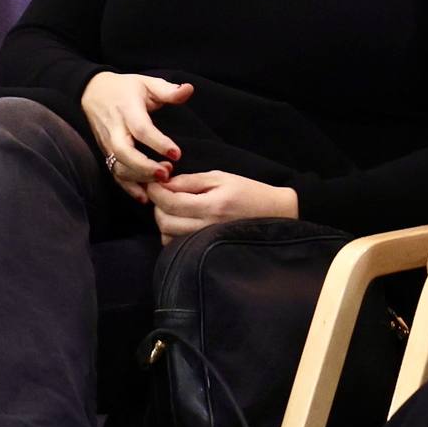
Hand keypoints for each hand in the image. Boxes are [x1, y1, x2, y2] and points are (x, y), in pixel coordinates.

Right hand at [81, 70, 191, 196]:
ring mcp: (107, 143)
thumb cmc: (125, 88)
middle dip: (145, 167)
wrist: (92, 91)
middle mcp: (115, 128)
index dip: (158, 142)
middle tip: (167, 174)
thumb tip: (188, 90)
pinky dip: (128, 188)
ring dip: (139, 178)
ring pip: (118, 166)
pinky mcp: (105, 153)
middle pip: (124, 152)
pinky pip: (114, 174)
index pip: (141, 129)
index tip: (176, 154)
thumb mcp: (147, 83)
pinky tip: (145, 197)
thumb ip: (168, 90)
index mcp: (127, 109)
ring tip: (162, 181)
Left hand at [150, 169, 297, 243]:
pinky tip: (182, 221)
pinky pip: (177, 245)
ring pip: (167, 236)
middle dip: (157, 205)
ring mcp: (206, 241)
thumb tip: (164, 182)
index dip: (155, 191)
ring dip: (164, 220)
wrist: (275, 214)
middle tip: (163, 193)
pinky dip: (172, 233)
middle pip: (164, 221)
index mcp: (212, 205)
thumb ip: (190, 181)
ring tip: (174, 207)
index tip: (152, 182)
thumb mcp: (220, 178)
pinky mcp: (206, 249)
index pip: (169, 202)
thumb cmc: (248, 192)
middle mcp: (207, 227)